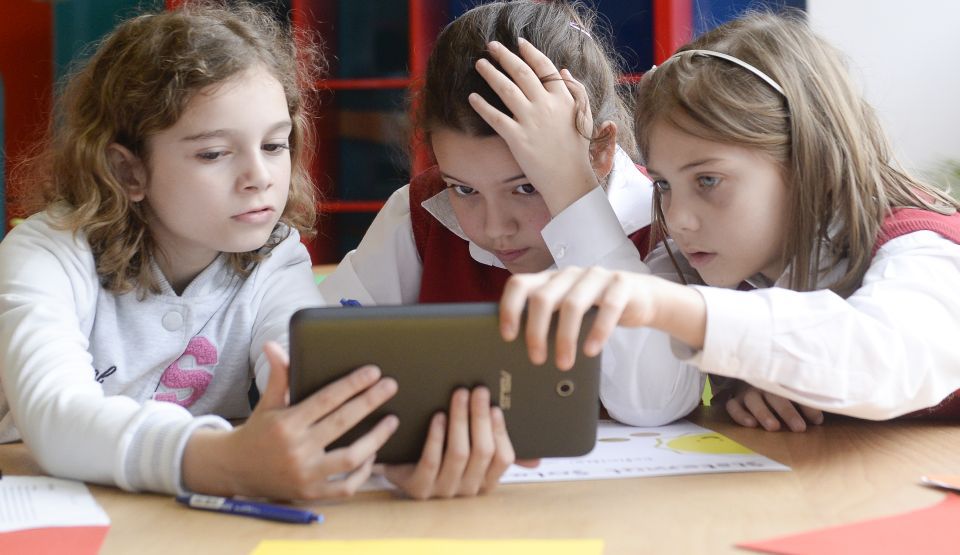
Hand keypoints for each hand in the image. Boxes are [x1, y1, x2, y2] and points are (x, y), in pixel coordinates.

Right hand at [182, 341, 398, 499]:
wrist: (236, 470)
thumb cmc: (258, 432)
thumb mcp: (267, 403)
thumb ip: (278, 376)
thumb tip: (272, 345)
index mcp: (287, 424)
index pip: (326, 400)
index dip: (352, 384)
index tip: (373, 372)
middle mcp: (297, 449)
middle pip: (343, 422)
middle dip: (370, 402)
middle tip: (392, 386)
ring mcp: (306, 474)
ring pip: (350, 457)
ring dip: (376, 439)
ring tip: (392, 421)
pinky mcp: (312, 493)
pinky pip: (346, 486)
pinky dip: (363, 472)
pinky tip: (374, 455)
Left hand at [382, 387, 521, 499]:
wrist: (399, 468)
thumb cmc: (439, 455)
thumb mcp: (471, 453)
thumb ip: (499, 450)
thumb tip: (536, 459)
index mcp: (485, 481)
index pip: (503, 458)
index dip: (500, 431)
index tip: (495, 407)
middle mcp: (467, 489)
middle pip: (482, 452)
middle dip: (480, 417)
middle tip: (478, 390)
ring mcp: (442, 490)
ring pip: (459, 453)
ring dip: (461, 420)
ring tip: (459, 395)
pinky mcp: (418, 488)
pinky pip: (431, 460)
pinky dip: (437, 436)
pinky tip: (438, 417)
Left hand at [468, 38, 600, 214]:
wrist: (570, 180)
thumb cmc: (577, 150)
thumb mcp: (583, 115)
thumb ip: (576, 90)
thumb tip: (564, 70)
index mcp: (563, 98)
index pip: (544, 67)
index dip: (530, 52)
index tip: (518, 43)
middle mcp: (546, 105)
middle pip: (521, 72)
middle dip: (503, 56)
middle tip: (490, 46)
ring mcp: (531, 121)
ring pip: (506, 89)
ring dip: (490, 73)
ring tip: (479, 63)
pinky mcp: (517, 138)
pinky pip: (496, 117)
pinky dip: (482, 106)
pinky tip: (471, 97)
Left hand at [499, 267, 706, 369]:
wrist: (640, 298)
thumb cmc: (596, 309)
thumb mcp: (567, 312)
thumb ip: (547, 322)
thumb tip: (522, 353)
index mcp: (550, 279)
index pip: (519, 285)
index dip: (509, 308)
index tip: (507, 336)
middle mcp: (569, 274)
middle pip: (543, 298)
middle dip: (536, 332)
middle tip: (537, 359)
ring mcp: (595, 276)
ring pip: (573, 304)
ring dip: (566, 338)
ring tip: (564, 363)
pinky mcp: (620, 284)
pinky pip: (607, 307)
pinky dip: (598, 332)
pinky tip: (591, 351)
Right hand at [725, 384, 823, 431]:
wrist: (751, 377)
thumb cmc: (778, 390)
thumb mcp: (792, 391)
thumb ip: (804, 402)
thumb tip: (819, 420)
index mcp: (781, 382)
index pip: (794, 392)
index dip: (807, 407)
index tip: (818, 420)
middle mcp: (763, 385)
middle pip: (775, 397)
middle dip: (787, 412)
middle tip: (799, 428)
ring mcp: (747, 392)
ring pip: (753, 400)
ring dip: (763, 413)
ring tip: (773, 427)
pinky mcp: (735, 399)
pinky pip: (733, 406)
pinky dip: (740, 415)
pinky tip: (751, 424)